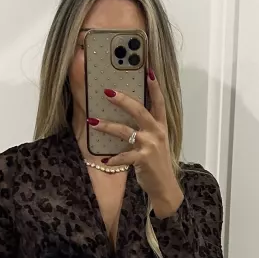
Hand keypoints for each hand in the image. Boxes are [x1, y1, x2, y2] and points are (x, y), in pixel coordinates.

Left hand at [87, 71, 183, 217]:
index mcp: (160, 125)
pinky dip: (113, 158)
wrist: (165, 187)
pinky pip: (124, 156)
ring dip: (107, 126)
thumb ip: (146, 126)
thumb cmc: (156, 162)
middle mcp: (157, 132)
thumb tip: (128, 110)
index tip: (148, 70)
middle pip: (139, 110)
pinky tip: (104, 159)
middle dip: (123, 99)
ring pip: (126, 131)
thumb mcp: (155, 141)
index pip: (159, 101)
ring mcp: (150, 146)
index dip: (154, 86)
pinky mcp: (143, 160)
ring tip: (92, 121)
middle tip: (107, 91)